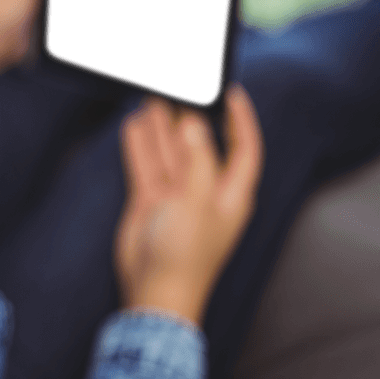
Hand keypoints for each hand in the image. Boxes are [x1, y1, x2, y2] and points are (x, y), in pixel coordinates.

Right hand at [115, 84, 263, 324]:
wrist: (153, 289)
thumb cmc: (186, 254)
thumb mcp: (198, 202)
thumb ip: (198, 161)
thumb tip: (194, 126)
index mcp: (230, 194)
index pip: (244, 149)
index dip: (241, 121)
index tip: (230, 93)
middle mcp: (204, 191)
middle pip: (200, 145)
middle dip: (190, 118)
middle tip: (178, 89)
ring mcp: (176, 196)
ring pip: (170, 152)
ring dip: (162, 127)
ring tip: (152, 97)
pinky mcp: (150, 200)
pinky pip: (146, 164)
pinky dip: (140, 144)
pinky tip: (135, 124)